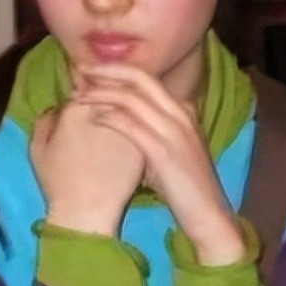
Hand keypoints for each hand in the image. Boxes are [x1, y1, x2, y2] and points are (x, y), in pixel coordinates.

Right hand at [30, 94, 144, 236]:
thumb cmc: (57, 183)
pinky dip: (139, 123)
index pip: (87, 85)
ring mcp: (131, 127)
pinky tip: (132, 134)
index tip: (85, 86)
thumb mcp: (38, 150)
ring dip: (126, 104)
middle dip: (109, 87)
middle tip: (104, 96)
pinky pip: (144, 124)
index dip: (87, 83)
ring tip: (117, 118)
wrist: (89, 212)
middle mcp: (108, 112)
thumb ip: (45, 122)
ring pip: (132, 104)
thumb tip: (57, 108)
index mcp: (77, 109)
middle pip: (113, 88)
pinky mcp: (146, 142)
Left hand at [71, 63, 244, 264]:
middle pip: (139, 78)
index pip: (146, 78)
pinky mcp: (163, 151)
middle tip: (79, 71)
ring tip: (78, 95)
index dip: (116, 71)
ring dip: (100, 93)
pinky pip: (130, 125)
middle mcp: (180, 114)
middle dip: (106, 71)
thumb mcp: (169, 150)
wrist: (207, 213)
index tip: (91, 72)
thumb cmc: (183, 187)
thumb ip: (150, 130)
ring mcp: (173, 131)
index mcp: (182, 110)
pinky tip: (92, 118)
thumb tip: (120, 118)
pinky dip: (109, 117)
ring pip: (131, 98)